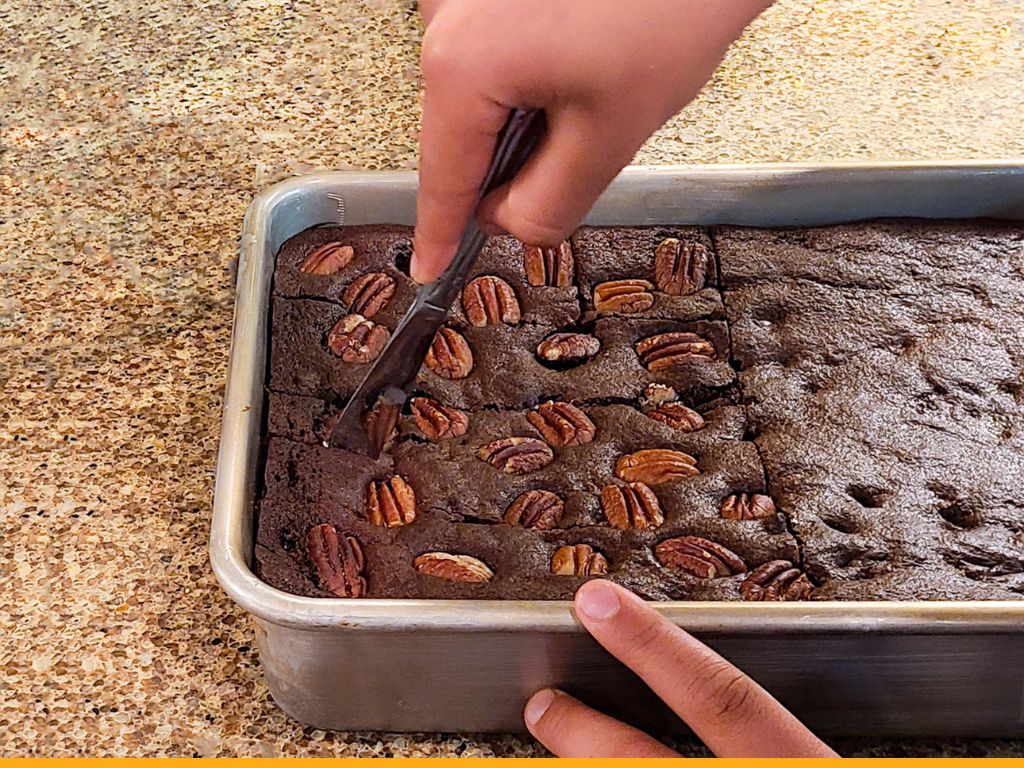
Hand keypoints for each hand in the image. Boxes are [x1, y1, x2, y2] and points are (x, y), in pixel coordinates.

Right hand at [410, 0, 771, 282]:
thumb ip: (547, 204)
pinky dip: (527, 76)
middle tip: (578, 152)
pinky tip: (579, 58)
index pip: (444, 176)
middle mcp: (444, 17)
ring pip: (478, 95)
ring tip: (592, 87)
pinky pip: (489, 53)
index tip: (430, 270)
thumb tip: (509, 222)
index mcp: (463, 65)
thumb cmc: (669, 8)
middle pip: (461, 134)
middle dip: (510, 163)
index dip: (442, 233)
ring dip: (525, 116)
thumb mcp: (609, 135)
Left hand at [524, 580, 837, 756]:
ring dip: (585, 766)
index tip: (598, 601)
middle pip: (645, 762)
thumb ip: (791, 736)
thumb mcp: (828, 759)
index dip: (654, 646)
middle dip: (584, 734)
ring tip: (555, 738)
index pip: (726, 699)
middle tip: (544, 704)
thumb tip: (737, 703)